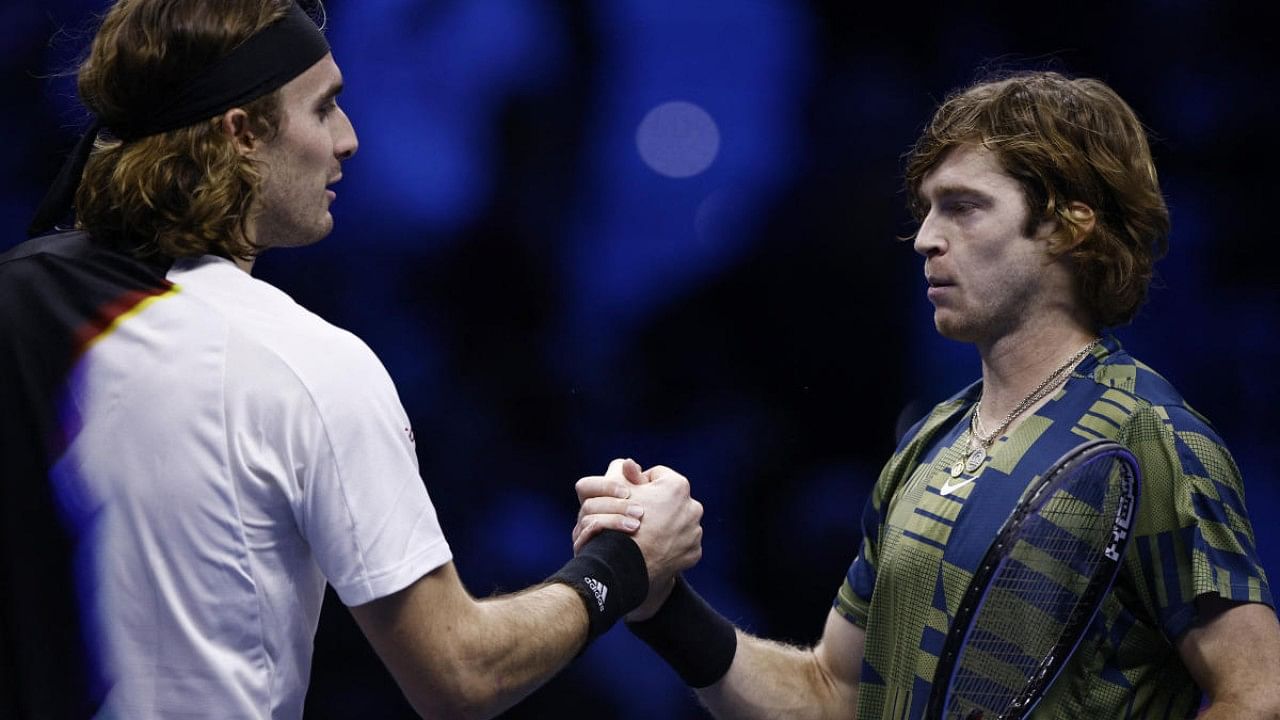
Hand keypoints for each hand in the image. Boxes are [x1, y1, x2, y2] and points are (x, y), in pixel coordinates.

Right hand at [574, 459, 702, 620]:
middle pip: (670, 500)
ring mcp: (695, 531)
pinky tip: (655, 548)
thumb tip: (629, 463)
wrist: (629, 563)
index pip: (657, 476)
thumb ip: (627, 473)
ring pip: (677, 522)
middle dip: (656, 505)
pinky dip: (670, 544)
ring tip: (646, 534)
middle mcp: (693, 506)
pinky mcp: (694, 551)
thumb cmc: (623, 521)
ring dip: (664, 525)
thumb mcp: (620, 491)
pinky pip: (682, 543)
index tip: (630, 495)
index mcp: (677, 485)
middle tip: (637, 515)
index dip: (640, 484)